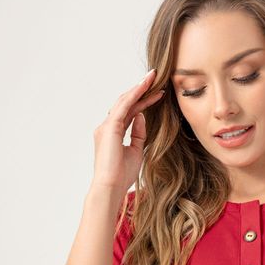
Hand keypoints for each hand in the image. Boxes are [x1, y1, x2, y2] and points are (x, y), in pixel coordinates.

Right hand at [91, 68, 164, 191]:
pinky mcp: (110, 127)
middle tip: (155, 78)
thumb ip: (138, 134)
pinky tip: (145, 87)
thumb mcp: (136, 151)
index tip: (157, 95)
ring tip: (153, 77)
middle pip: (126, 103)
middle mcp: (107, 127)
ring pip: (125, 101)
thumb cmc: (121, 175)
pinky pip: (124, 106)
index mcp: (112, 134)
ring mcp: (106, 126)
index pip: (129, 112)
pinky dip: (135, 95)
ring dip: (139, 88)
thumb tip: (142, 117)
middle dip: (141, 90)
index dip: (143, 102)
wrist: (110, 186)